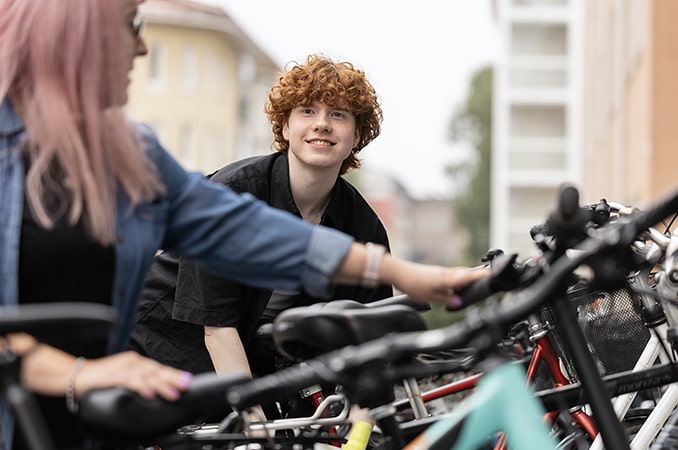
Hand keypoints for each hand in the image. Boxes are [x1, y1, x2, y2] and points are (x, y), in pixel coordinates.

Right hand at [74, 351, 191, 400]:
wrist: (75, 376)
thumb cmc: (99, 380)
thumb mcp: (124, 379)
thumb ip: (139, 382)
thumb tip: (156, 392)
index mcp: (136, 362)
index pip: (159, 368)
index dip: (174, 374)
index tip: (188, 380)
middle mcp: (132, 362)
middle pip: (156, 370)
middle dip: (173, 378)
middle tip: (187, 385)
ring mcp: (122, 368)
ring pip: (146, 375)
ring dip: (161, 385)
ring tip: (173, 393)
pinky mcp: (112, 375)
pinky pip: (129, 381)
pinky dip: (141, 387)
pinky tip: (149, 394)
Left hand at [389, 261, 489, 305]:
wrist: (400, 273)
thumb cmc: (413, 284)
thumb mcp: (430, 297)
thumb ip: (446, 300)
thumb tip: (459, 302)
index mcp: (448, 279)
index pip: (470, 276)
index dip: (483, 275)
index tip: (495, 274)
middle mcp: (447, 273)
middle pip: (469, 273)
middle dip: (481, 274)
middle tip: (493, 277)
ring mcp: (443, 272)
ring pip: (461, 273)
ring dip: (472, 275)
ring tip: (481, 280)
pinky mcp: (438, 273)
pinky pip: (455, 274)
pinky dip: (462, 277)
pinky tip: (461, 283)